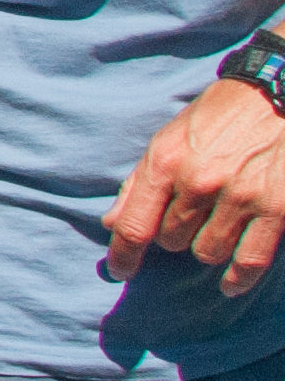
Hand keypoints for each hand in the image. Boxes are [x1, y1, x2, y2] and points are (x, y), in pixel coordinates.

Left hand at [108, 77, 284, 294]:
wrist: (274, 97)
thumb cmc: (217, 119)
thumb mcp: (169, 139)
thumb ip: (139, 183)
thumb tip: (111, 223)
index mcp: (165, 162)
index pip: (134, 225)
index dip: (123, 256)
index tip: (120, 271)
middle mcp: (198, 182)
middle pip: (171, 241)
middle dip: (175, 235)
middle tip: (190, 217)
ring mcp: (239, 197)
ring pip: (207, 252)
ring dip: (207, 246)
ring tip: (216, 225)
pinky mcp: (277, 209)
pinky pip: (249, 261)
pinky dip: (238, 278)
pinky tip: (230, 283)